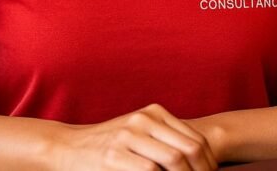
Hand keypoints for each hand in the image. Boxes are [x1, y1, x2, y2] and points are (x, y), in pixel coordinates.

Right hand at [47, 103, 217, 169]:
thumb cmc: (108, 146)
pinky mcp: (114, 155)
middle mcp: (144, 119)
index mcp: (154, 113)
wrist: (67, 147)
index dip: (209, 163)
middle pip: (189, 149)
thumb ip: (164, 142)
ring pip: (173, 160)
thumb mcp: (138, 134)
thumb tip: (199, 164)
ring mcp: (128, 135)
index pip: (195, 139)